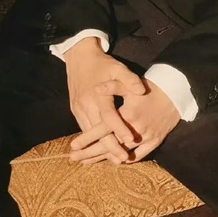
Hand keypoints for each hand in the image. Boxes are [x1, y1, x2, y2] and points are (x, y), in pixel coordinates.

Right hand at [65, 38, 145, 164]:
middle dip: (110, 147)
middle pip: (98, 131)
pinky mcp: (75, 110)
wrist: (79, 57)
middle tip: (123, 159)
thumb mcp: (117, 68)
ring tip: (113, 159)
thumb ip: (129, 79)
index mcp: (98, 95)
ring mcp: (78, 108)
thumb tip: (141, 91)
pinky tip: (100, 149)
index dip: (120, 129)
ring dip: (100, 147)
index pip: (109, 116)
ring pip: (89, 133)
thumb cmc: (102, 63)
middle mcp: (86, 104)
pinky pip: (84, 128)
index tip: (130, 140)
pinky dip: (93, 140)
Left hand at [69, 78, 179, 163]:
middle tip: (74, 159)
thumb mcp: (129, 84)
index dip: (87, 138)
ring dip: (104, 158)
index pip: (103, 130)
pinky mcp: (155, 141)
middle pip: (110, 146)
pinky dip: (126, 160)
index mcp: (127, 115)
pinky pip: (139, 155)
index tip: (73, 146)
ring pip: (122, 153)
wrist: (175, 93)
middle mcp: (136, 129)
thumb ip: (112, 87)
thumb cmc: (149, 88)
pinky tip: (113, 161)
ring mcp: (146, 137)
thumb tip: (96, 89)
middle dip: (90, 153)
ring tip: (87, 162)